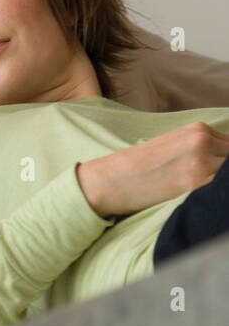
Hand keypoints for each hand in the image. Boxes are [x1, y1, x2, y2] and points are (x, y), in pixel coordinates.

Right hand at [76, 121, 228, 218]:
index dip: (227, 160)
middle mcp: (203, 141)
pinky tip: (199, 196)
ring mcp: (202, 162)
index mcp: (197, 129)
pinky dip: (215, 192)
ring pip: (228, 172)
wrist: (110, 180)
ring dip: (220, 180)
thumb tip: (223, 161)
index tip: (217, 170)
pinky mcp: (197, 183)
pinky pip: (221, 187)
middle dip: (224, 170)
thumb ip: (200, 148)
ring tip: (196, 187)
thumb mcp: (171, 145)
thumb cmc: (137, 166)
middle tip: (203, 180)